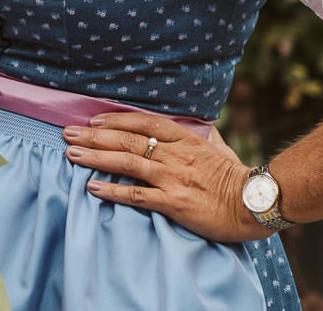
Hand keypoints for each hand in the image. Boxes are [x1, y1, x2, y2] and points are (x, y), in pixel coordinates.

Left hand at [61, 112, 262, 242]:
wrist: (255, 202)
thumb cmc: (238, 176)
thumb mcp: (219, 148)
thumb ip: (204, 136)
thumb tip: (201, 126)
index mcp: (184, 139)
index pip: (143, 122)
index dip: (115, 119)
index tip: (92, 120)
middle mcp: (174, 155)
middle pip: (127, 139)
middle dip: (94, 136)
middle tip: (67, 133)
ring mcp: (172, 177)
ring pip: (127, 162)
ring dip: (95, 157)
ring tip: (71, 154)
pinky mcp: (173, 202)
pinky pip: (137, 195)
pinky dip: (113, 190)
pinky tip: (92, 187)